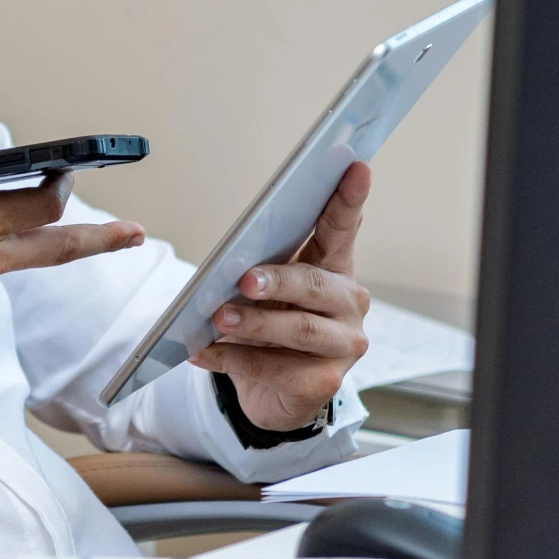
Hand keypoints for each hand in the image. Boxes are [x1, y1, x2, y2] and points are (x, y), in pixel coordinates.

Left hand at [190, 162, 370, 430]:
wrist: (273, 393)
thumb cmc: (269, 328)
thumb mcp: (264, 293)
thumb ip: (258, 269)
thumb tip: (230, 265)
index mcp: (334, 267)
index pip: (342, 227)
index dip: (348, 198)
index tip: (355, 165)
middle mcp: (349, 302)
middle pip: (316, 284)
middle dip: (278, 280)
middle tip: (244, 279)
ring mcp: (344, 344)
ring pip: (300, 329)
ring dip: (254, 323)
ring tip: (218, 318)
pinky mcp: (327, 382)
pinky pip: (278, 368)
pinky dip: (235, 359)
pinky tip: (203, 351)